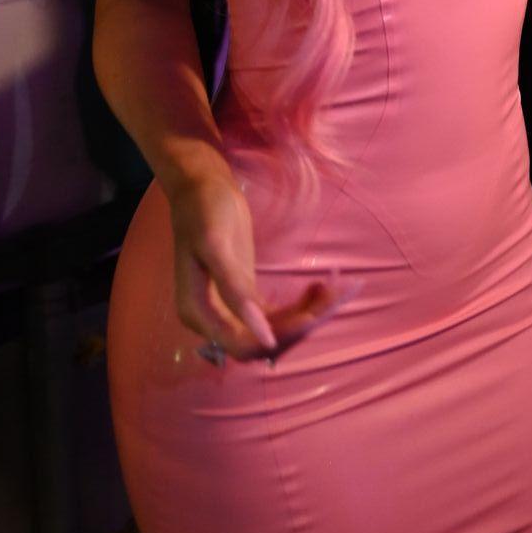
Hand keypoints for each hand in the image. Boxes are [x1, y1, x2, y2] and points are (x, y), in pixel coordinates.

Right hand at [167, 161, 353, 362]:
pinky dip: (298, 306)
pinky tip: (318, 286)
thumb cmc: (204, 209)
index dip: (278, 337)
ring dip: (305, 314)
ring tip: (334, 288)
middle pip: (262, 342)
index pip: (242, 345)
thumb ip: (234, 290)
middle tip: (332, 296)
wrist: (199, 186)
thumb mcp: (216, 244)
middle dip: (299, 324)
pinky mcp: (245, 298)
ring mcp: (230, 310)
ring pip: (274, 330)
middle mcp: (212, 320)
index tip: (311, 317)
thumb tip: (263, 335)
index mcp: (197, 313)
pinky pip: (275, 314)